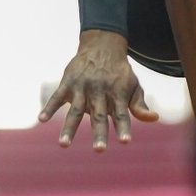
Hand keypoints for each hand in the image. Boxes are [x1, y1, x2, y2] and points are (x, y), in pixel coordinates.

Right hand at [38, 30, 159, 150]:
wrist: (102, 46)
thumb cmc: (119, 72)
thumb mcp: (133, 85)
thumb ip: (139, 105)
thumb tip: (154, 118)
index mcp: (117, 94)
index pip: (122, 114)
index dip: (124, 127)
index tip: (125, 141)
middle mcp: (99, 92)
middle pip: (99, 115)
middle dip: (99, 132)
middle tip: (100, 150)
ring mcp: (82, 87)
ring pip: (75, 110)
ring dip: (69, 128)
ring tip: (63, 144)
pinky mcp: (68, 82)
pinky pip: (57, 96)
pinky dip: (49, 107)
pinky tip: (42, 119)